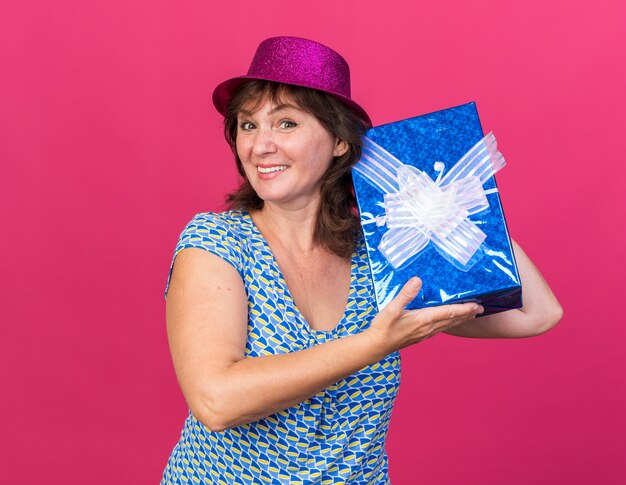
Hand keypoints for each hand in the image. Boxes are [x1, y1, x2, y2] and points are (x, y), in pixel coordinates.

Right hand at [367, 277, 483, 354]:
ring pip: (448, 326)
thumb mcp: (392, 308)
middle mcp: (428, 328)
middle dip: (467, 314)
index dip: (465, 308)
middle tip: (480, 309)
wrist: (376, 346)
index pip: (450, 312)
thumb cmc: (383, 327)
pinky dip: (449, 324)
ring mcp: (425, 334)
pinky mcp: (420, 336)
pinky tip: (448, 323)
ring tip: (469, 315)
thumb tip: (418, 280)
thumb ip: (406, 294)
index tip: (477, 305)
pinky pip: (440, 329)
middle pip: (452, 320)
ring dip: (460, 320)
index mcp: (424, 319)